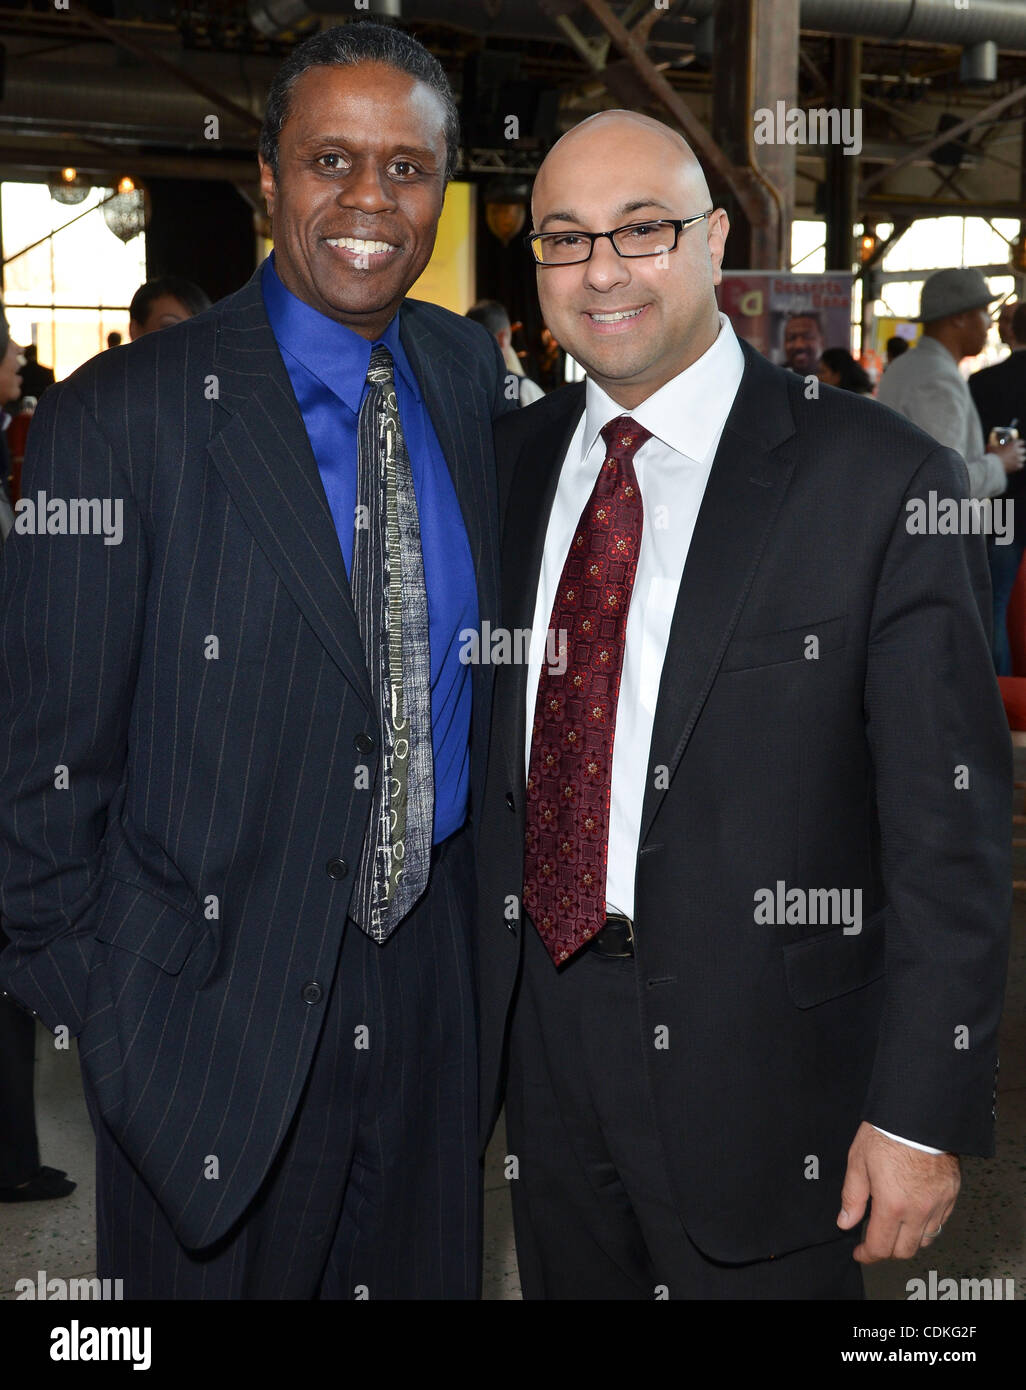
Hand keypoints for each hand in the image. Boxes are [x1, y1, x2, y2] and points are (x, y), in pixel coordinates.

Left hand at [836, 1122, 959, 1262]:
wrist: (920, 1113)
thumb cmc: (887, 1132)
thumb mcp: (858, 1161)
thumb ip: (853, 1197)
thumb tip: (845, 1222)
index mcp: (893, 1205)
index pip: (880, 1246)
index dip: (867, 1254)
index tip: (860, 1252)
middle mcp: (919, 1210)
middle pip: (905, 1250)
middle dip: (887, 1250)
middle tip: (875, 1239)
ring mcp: (939, 1204)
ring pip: (925, 1240)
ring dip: (908, 1239)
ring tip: (895, 1225)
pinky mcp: (952, 1195)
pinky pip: (940, 1223)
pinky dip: (926, 1225)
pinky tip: (914, 1212)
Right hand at [993, 438, 1025, 472]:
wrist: (993, 465)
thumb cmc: (992, 455)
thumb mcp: (991, 448)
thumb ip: (992, 445)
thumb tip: (989, 445)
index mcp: (1013, 444)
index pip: (1021, 442)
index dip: (1019, 443)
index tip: (1018, 444)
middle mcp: (1018, 451)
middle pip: (1023, 450)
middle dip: (1020, 451)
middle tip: (1016, 452)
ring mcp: (1018, 459)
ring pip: (1023, 458)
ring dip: (1020, 458)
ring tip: (1015, 459)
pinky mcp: (1017, 466)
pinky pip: (1020, 465)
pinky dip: (1018, 465)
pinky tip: (1014, 466)